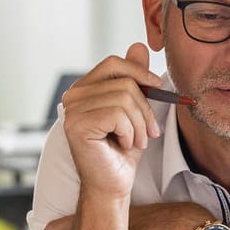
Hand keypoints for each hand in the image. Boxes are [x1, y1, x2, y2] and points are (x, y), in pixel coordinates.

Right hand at [60, 43, 162, 198]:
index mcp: (85, 88)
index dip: (140, 73)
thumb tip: (138, 46)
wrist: (113, 183)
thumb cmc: (123, 150)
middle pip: (124, 82)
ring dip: (139, 125)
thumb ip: (135, 78)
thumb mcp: (135, 110)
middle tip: (148, 131)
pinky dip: (129, 132)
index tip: (158, 88)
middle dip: (145, 109)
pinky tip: (124, 145)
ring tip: (135, 141)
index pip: (114, 63)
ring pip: (124, 99)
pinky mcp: (76, 124)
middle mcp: (73, 95)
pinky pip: (117, 115)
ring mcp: (71, 109)